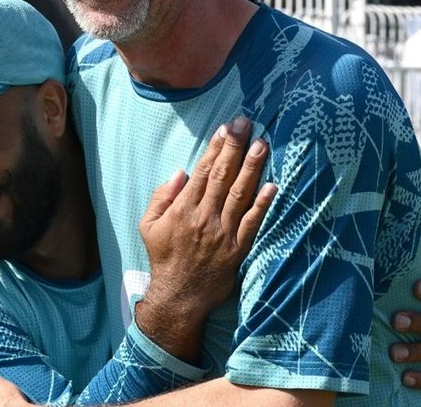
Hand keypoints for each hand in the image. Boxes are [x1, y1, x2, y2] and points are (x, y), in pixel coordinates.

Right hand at [136, 116, 276, 361]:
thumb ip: (162, 197)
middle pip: (223, 175)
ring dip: (252, 167)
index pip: (203, 171)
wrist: (178, 296)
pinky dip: (263, 203)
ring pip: (240, 193)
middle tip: (246, 123)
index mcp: (182, 209)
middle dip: (235, 146)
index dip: (215, 147)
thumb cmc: (163, 257)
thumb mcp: (148, 226)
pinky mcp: (238, 248)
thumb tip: (181, 173)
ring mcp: (223, 233)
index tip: (226, 128)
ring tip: (262, 144)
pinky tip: (273, 185)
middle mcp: (204, 217)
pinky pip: (253, 222)